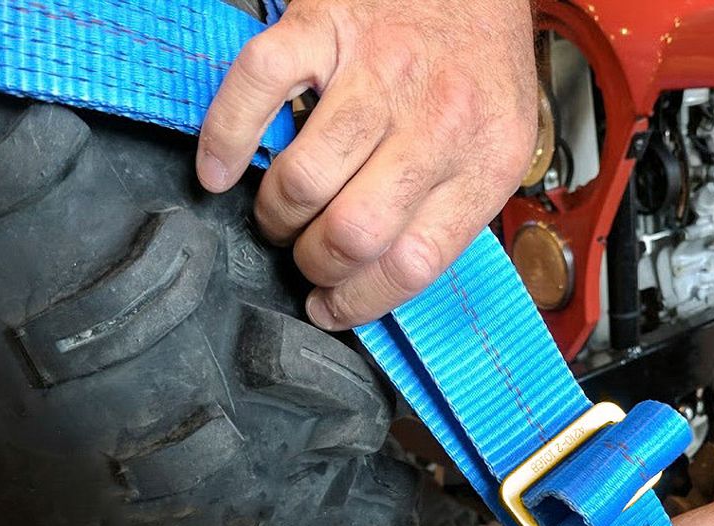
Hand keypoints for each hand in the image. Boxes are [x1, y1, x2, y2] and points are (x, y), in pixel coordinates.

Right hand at [197, 0, 536, 328]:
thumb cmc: (476, 64)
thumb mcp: (495, 147)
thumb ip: (449, 213)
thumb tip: (377, 282)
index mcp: (482, 161)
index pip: (412, 263)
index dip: (359, 301)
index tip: (330, 308)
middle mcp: (434, 119)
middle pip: (353, 233)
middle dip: (314, 264)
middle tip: (305, 258)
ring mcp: (376, 70)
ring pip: (304, 180)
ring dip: (277, 217)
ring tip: (281, 216)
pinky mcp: (324, 24)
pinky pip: (257, 90)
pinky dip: (224, 138)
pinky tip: (218, 171)